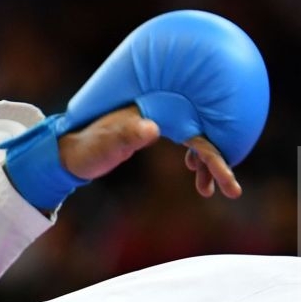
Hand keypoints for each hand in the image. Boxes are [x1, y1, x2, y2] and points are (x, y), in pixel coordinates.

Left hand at [58, 105, 239, 198]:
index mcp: (157, 111)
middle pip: (202, 134)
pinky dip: (195, 157)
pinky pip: (187, 140)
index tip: (228, 181)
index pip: (196, 134)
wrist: (71, 148)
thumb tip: (152, 128)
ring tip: (207, 189)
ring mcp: (161, 119)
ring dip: (206, 162)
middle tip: (230, 190)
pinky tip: (193, 171)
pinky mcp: (155, 129)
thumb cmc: (88, 147)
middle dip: (217, 162)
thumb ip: (127, 136)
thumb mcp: (106, 145)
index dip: (214, 157)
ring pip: (196, 139)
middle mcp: (164, 111)